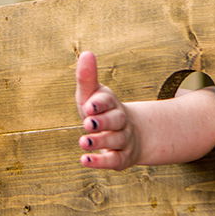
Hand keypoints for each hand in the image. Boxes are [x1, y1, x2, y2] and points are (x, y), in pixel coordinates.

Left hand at [74, 51, 140, 169]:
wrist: (131, 135)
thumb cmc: (102, 112)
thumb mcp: (92, 95)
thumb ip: (87, 78)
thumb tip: (86, 53)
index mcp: (112, 104)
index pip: (107, 101)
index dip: (99, 103)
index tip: (89, 105)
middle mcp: (120, 121)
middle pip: (115, 120)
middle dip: (102, 122)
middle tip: (88, 123)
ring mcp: (123, 140)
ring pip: (115, 141)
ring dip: (100, 141)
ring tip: (83, 142)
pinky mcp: (121, 159)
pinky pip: (114, 161)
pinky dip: (101, 162)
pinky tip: (85, 161)